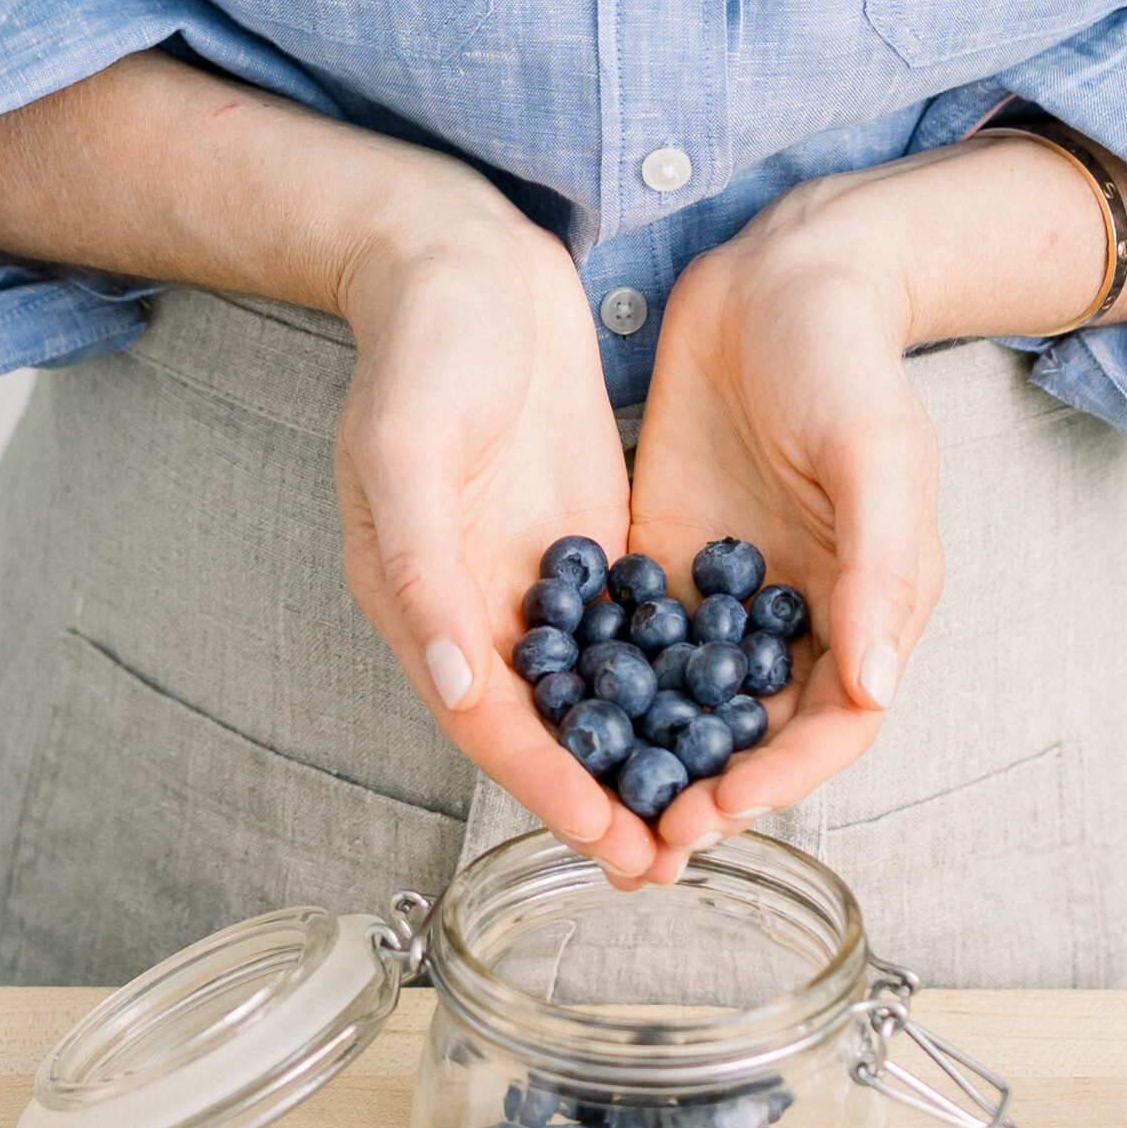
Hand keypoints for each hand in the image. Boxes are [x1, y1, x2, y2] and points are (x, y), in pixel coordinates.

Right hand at [334, 207, 660, 879]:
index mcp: (420, 601)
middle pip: (542, 732)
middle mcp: (475, 610)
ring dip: (637, 763)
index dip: (548, 787)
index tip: (610, 841)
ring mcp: (534, 583)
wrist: (465, 261)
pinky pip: (625, 637)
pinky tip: (718, 721)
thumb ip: (423, 569)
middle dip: (600, 803)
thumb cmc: (424, 345)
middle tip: (668, 865)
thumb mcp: (408, 447)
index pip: (490, 722)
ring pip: (589, 698)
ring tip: (697, 824)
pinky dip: (662, 686)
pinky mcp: (584, 549)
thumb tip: (450, 682)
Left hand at [626, 133, 1126, 880]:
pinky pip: (636, 649)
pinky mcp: (667, 568)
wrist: (777, 278)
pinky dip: (607, 694)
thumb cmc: (847, 363)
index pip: (831, 725)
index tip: (721, 810)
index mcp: (869, 609)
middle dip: (709, 795)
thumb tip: (874, 689)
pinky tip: (560, 724)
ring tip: (603, 814)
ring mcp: (728, 600)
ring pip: (691, 708)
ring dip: (653, 765)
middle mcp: (799, 621)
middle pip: (756, 737)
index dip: (782, 778)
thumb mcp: (879, 457)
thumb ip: (881, 571)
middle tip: (648, 841)